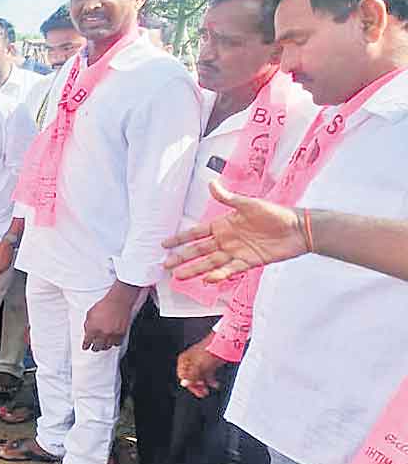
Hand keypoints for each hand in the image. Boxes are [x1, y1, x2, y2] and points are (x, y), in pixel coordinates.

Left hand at [82, 283, 139, 351]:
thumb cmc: (105, 305)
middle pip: (97, 346)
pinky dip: (114, 343)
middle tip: (94, 348)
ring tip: (103, 346)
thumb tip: (87, 331)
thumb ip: (88, 324)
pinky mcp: (121, 333)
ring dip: (104, 347)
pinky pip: (117, 343)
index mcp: (93, 328)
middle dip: (94, 348)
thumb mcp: (90, 313)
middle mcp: (102, 333)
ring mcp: (112, 334)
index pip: (87, 341)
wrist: (118, 302)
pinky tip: (112, 342)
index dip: (86, 345)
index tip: (85, 347)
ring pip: (107, 346)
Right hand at [163, 179, 307, 283]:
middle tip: (166, 265)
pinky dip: (219, 275)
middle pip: (199, 251)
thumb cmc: (275, 213)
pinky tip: (207, 279)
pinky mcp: (248, 262)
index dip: (180, 239)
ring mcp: (236, 252)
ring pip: (210, 263)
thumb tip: (212, 184)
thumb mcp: (249, 204)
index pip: (196, 233)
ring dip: (194, 269)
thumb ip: (228, 198)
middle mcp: (226, 240)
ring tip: (179, 276)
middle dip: (181, 258)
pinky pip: (230, 270)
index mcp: (223, 224)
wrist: (298, 229)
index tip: (165, 244)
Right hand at [176, 340, 225, 397]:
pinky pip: (208, 375)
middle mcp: (191, 362)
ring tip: (207, 391)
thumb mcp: (198, 365)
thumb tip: (183, 383)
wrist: (223, 344)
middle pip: (191, 378)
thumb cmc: (209, 350)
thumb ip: (191, 376)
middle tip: (202, 392)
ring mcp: (200, 363)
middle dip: (197, 386)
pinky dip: (211, 381)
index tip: (195, 389)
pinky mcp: (209, 364)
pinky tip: (215, 385)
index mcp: (184, 360)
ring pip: (199, 378)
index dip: (189, 383)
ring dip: (203, 385)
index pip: (182, 376)